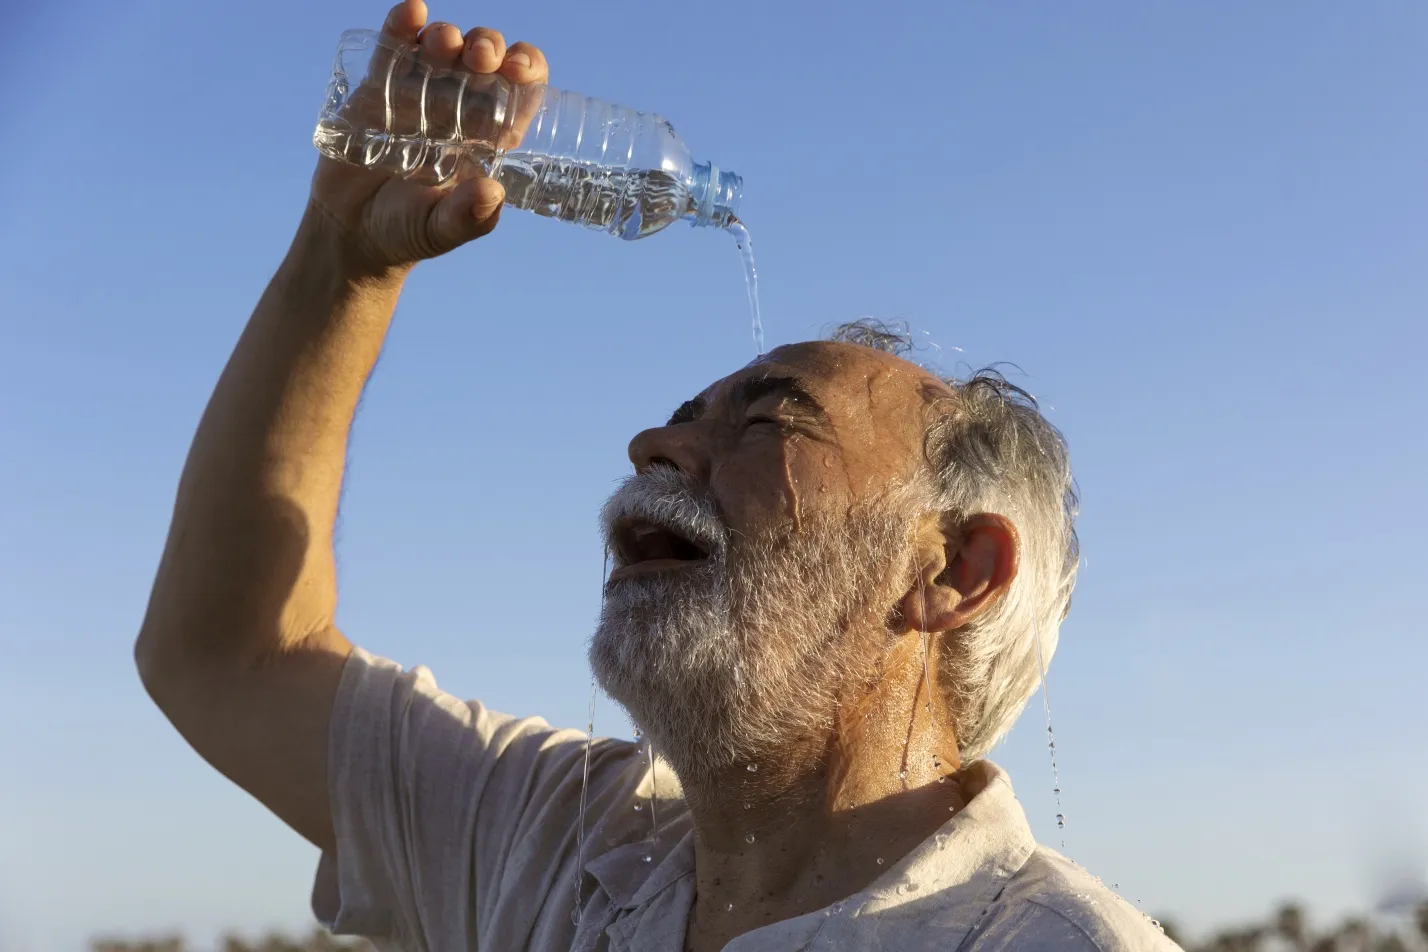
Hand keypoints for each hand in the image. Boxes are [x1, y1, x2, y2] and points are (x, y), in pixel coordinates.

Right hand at [307, 0, 549, 272]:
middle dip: (489, 46)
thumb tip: (492, 192)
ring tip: (443, 43)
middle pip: (485, 62)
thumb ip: (468, 218)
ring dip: (449, 36)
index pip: (519, 93)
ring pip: (443, 49)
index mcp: (487, 137)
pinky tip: (412, 12)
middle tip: (481, 56)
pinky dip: (403, 25)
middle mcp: (459, 109)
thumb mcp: (441, 231)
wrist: (351, 230)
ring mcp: (419, 94)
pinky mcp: (378, 88)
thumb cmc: (408, 232)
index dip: (526, 70)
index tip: (519, 67)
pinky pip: (393, 48)